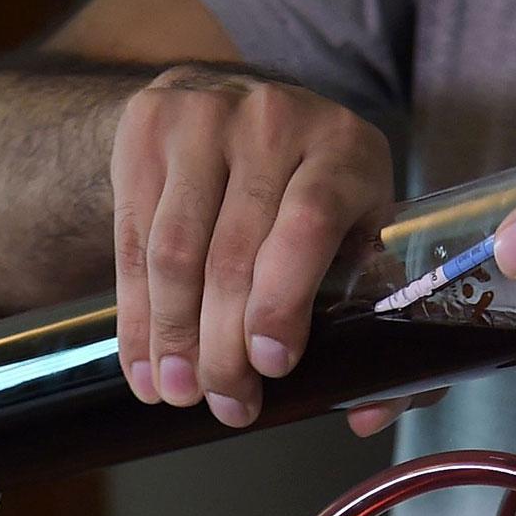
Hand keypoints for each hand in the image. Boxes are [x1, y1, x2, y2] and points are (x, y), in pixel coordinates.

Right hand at [111, 65, 406, 435]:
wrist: (235, 102)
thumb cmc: (318, 190)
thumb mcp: (366, 228)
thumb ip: (383, 318)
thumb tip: (366, 414)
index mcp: (343, 150)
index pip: (309, 224)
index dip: (283, 301)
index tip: (272, 365)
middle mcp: (272, 121)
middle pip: (234, 252)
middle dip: (224, 345)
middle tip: (228, 404)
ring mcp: (201, 118)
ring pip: (174, 251)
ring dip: (173, 336)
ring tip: (179, 394)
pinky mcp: (145, 129)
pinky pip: (132, 240)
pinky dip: (137, 314)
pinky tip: (146, 362)